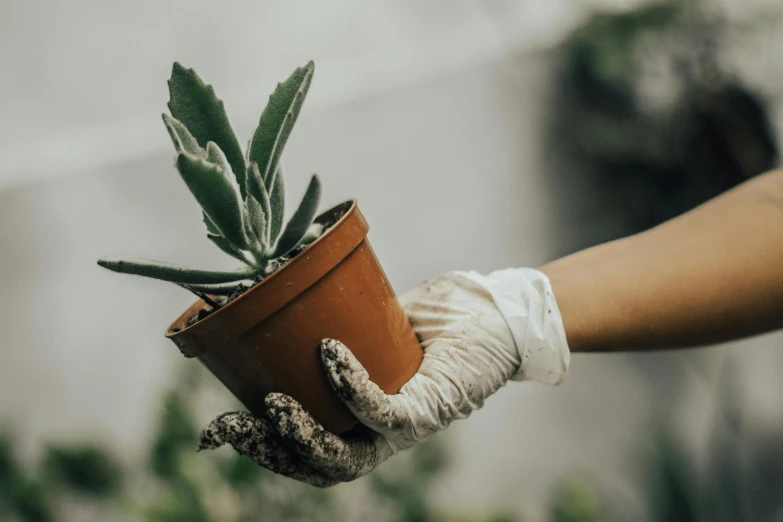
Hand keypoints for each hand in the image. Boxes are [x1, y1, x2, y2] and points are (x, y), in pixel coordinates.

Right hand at [199, 269, 569, 486]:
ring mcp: (408, 426)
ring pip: (346, 457)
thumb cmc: (441, 319)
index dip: (260, 448)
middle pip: (316, 466)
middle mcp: (381, 433)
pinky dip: (352, 387)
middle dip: (267, 452)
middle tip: (227, 427)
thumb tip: (285, 288)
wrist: (498, 313)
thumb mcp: (376, 320)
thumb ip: (339, 320)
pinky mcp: (433, 408)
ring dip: (304, 434)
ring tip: (273, 403)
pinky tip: (329, 354)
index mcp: (362, 418)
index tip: (216, 430)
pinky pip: (386, 412)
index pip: (305, 450)